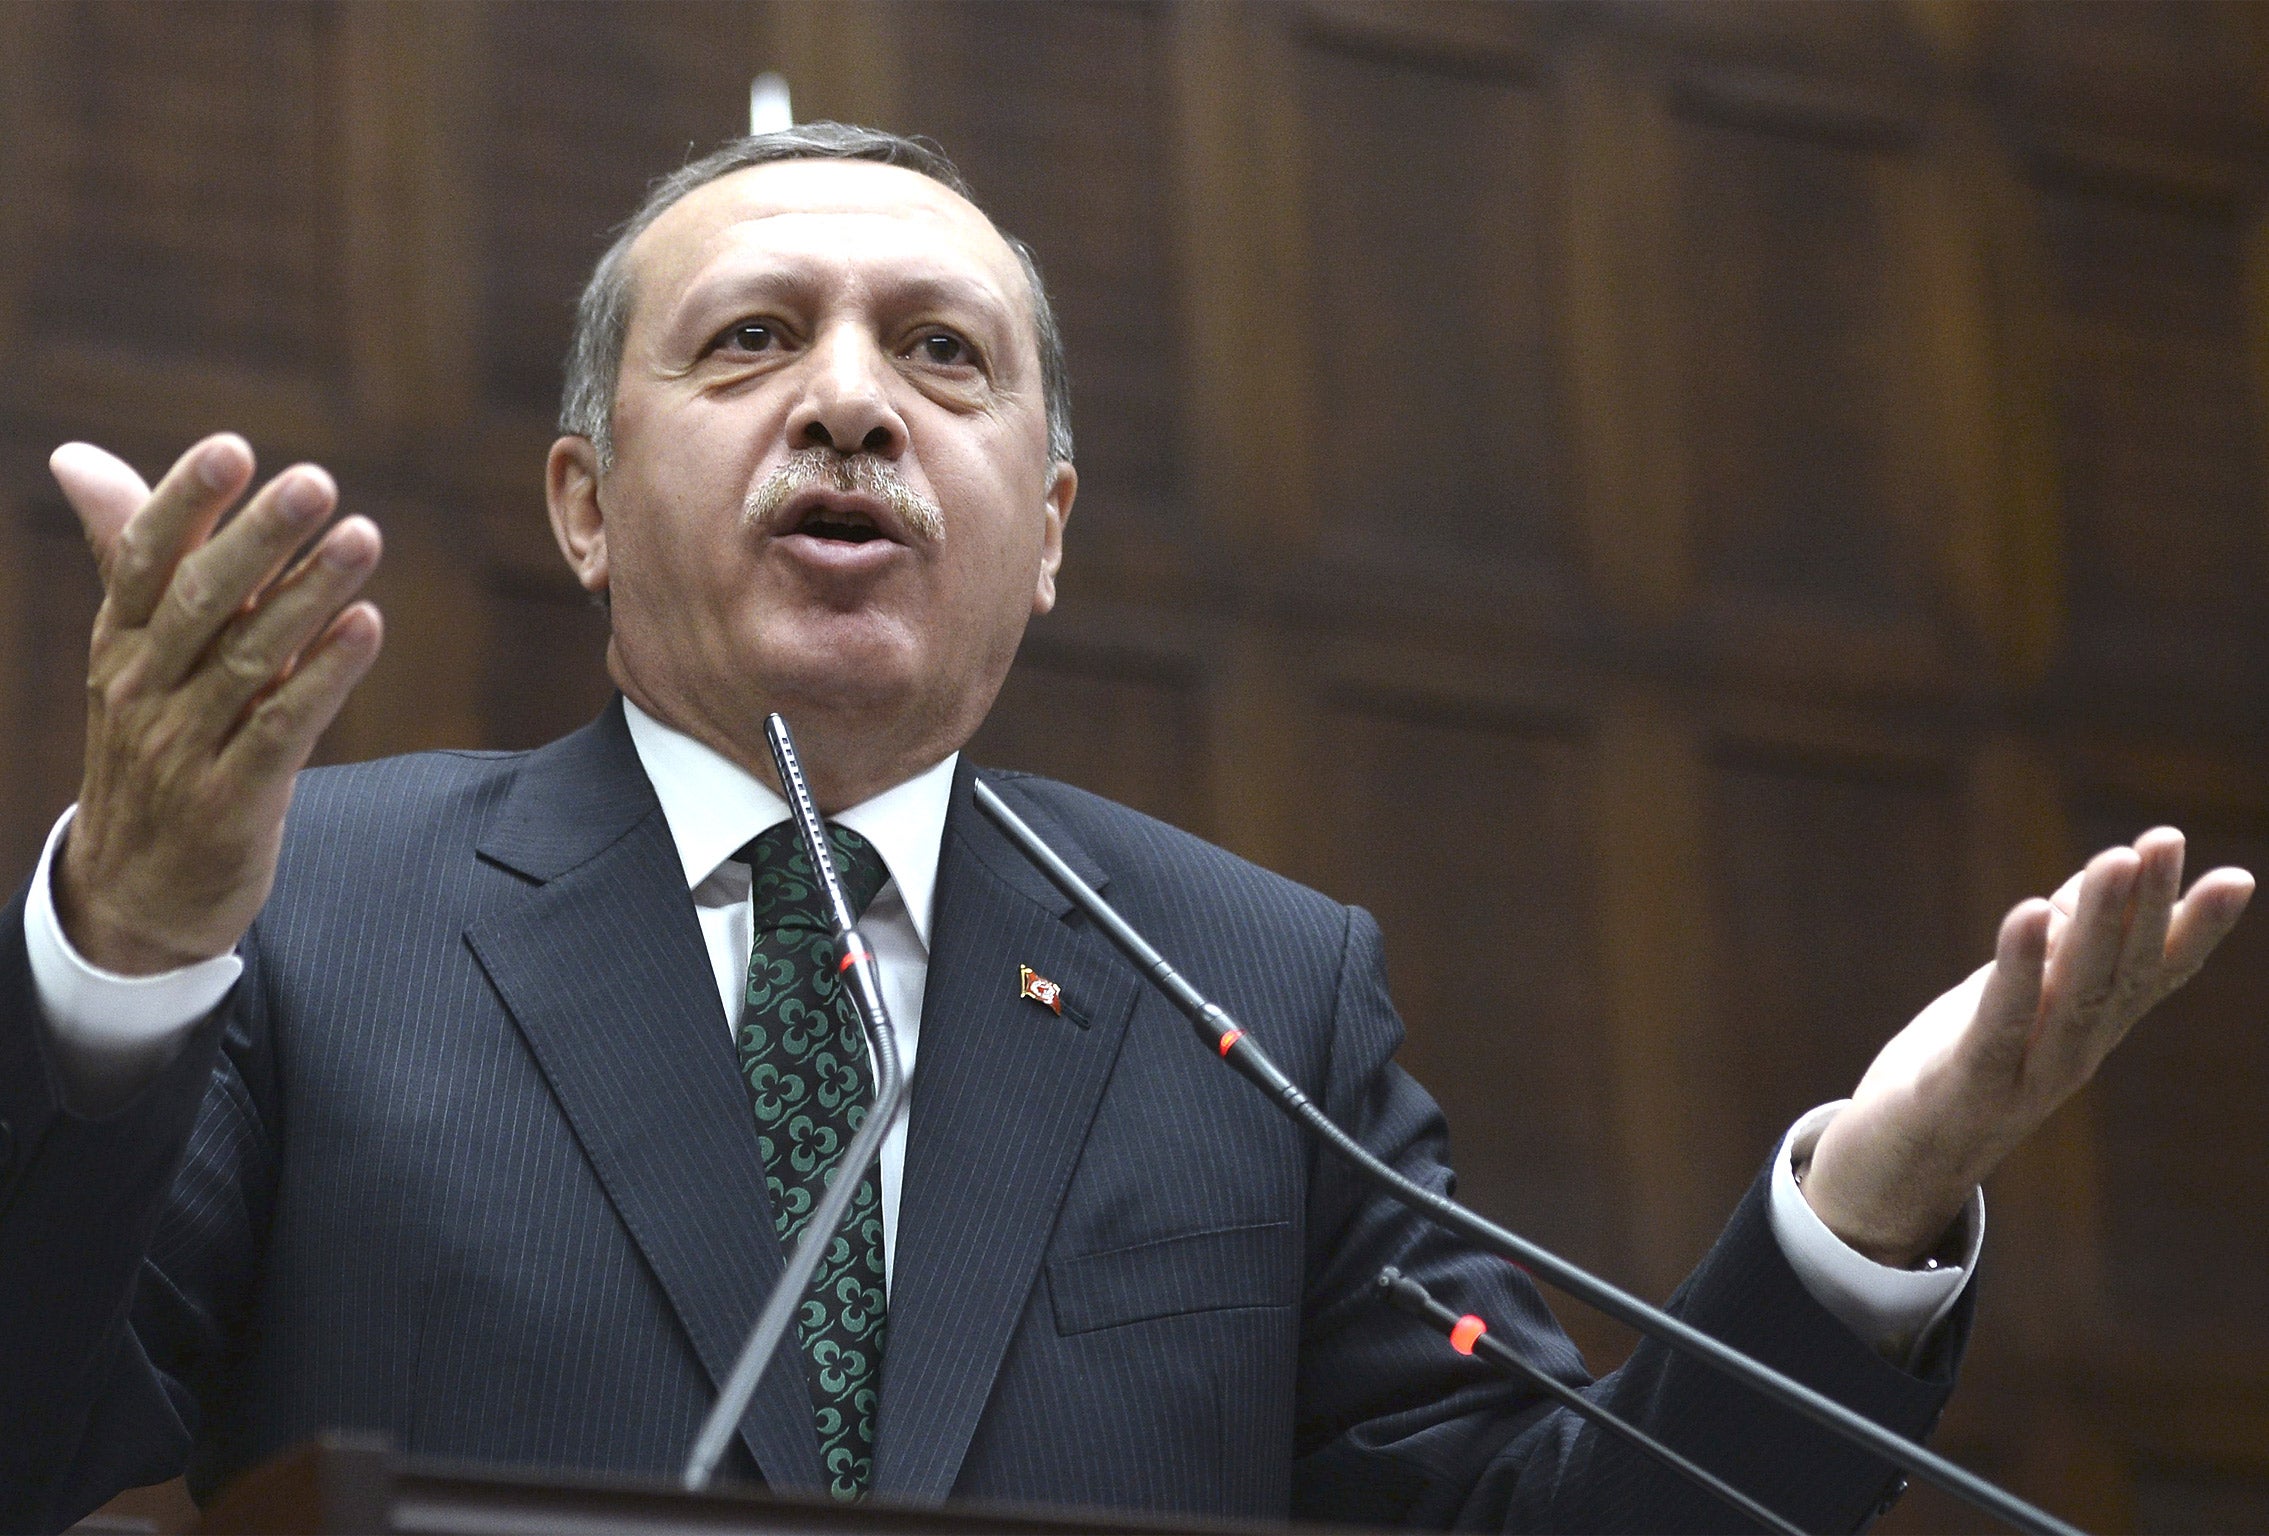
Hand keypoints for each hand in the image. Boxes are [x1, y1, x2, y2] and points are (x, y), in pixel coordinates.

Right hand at [49, 434, 382, 974]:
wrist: (134, 890)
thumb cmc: (150, 744)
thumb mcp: (130, 652)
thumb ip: (129, 554)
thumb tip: (79, 456)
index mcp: (118, 642)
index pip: (144, 560)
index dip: (185, 502)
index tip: (232, 448)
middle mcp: (142, 687)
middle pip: (202, 600)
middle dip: (260, 538)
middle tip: (316, 482)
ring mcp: (184, 745)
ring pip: (250, 659)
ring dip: (312, 595)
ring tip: (364, 539)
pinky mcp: (233, 798)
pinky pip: (283, 728)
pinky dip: (326, 676)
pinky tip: (367, 627)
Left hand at [1802, 827, 2253, 1264]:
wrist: (1893, 1178)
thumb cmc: (1955, 1075)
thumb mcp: (2010, 1002)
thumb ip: (2057, 947)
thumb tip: (2103, 873)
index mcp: (2084, 1034)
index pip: (2150, 978)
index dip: (2194, 931)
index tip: (2235, 877)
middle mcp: (2070, 1056)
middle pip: (2118, 976)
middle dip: (2145, 905)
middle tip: (2164, 840)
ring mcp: (2024, 1076)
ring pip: (2073, 996)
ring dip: (2097, 926)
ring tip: (2115, 859)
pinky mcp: (1964, 1086)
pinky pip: (1999, 1024)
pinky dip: (2017, 970)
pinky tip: (2029, 915)